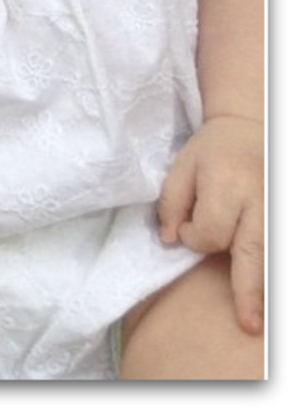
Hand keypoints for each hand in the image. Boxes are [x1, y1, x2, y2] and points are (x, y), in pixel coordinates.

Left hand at [157, 114, 263, 332]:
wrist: (254, 127)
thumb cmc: (212, 150)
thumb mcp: (182, 166)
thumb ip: (172, 203)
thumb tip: (171, 240)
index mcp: (227, 184)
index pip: (211, 232)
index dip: (196, 238)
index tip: (190, 229)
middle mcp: (259, 199)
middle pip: (252, 251)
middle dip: (249, 290)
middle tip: (248, 326)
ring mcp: (279, 208)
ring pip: (273, 255)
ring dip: (268, 288)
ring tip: (264, 321)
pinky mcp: (286, 214)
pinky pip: (281, 248)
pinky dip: (276, 267)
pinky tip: (272, 290)